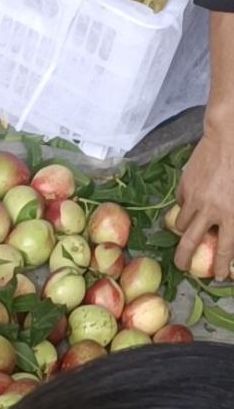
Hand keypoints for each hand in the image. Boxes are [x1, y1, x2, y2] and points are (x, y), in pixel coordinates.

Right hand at [174, 129, 233, 281]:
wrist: (230, 132)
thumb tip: (233, 233)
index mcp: (231, 215)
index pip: (224, 250)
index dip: (220, 266)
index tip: (217, 275)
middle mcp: (210, 211)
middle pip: (189, 245)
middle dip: (183, 260)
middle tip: (182, 267)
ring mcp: (195, 198)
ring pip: (180, 225)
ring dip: (183, 231)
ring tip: (187, 230)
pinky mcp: (185, 185)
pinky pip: (181, 203)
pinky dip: (185, 206)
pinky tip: (191, 202)